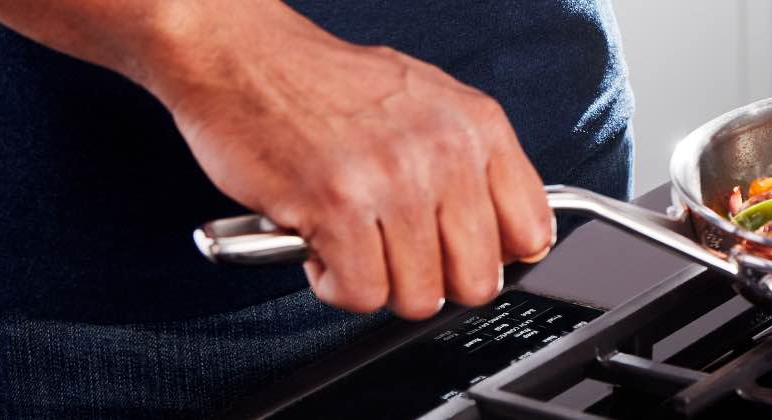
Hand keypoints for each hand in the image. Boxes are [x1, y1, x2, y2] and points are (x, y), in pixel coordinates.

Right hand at [0, 0, 551, 318]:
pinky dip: (333, 284)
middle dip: (430, 280)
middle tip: (392, 252)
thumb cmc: (323, 84)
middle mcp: (445, 151)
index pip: (530, 233)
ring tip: (348, 238)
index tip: (459, 255)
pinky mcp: (338, 206)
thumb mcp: (427, 104)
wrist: (240, 55)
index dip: (489, 257)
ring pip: (418, 297)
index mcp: (478, 124)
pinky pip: (359, 294)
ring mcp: (393, 180)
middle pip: (476, 281)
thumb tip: (511, 237)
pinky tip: (318, 244)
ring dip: (375, 281)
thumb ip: (472, 164)